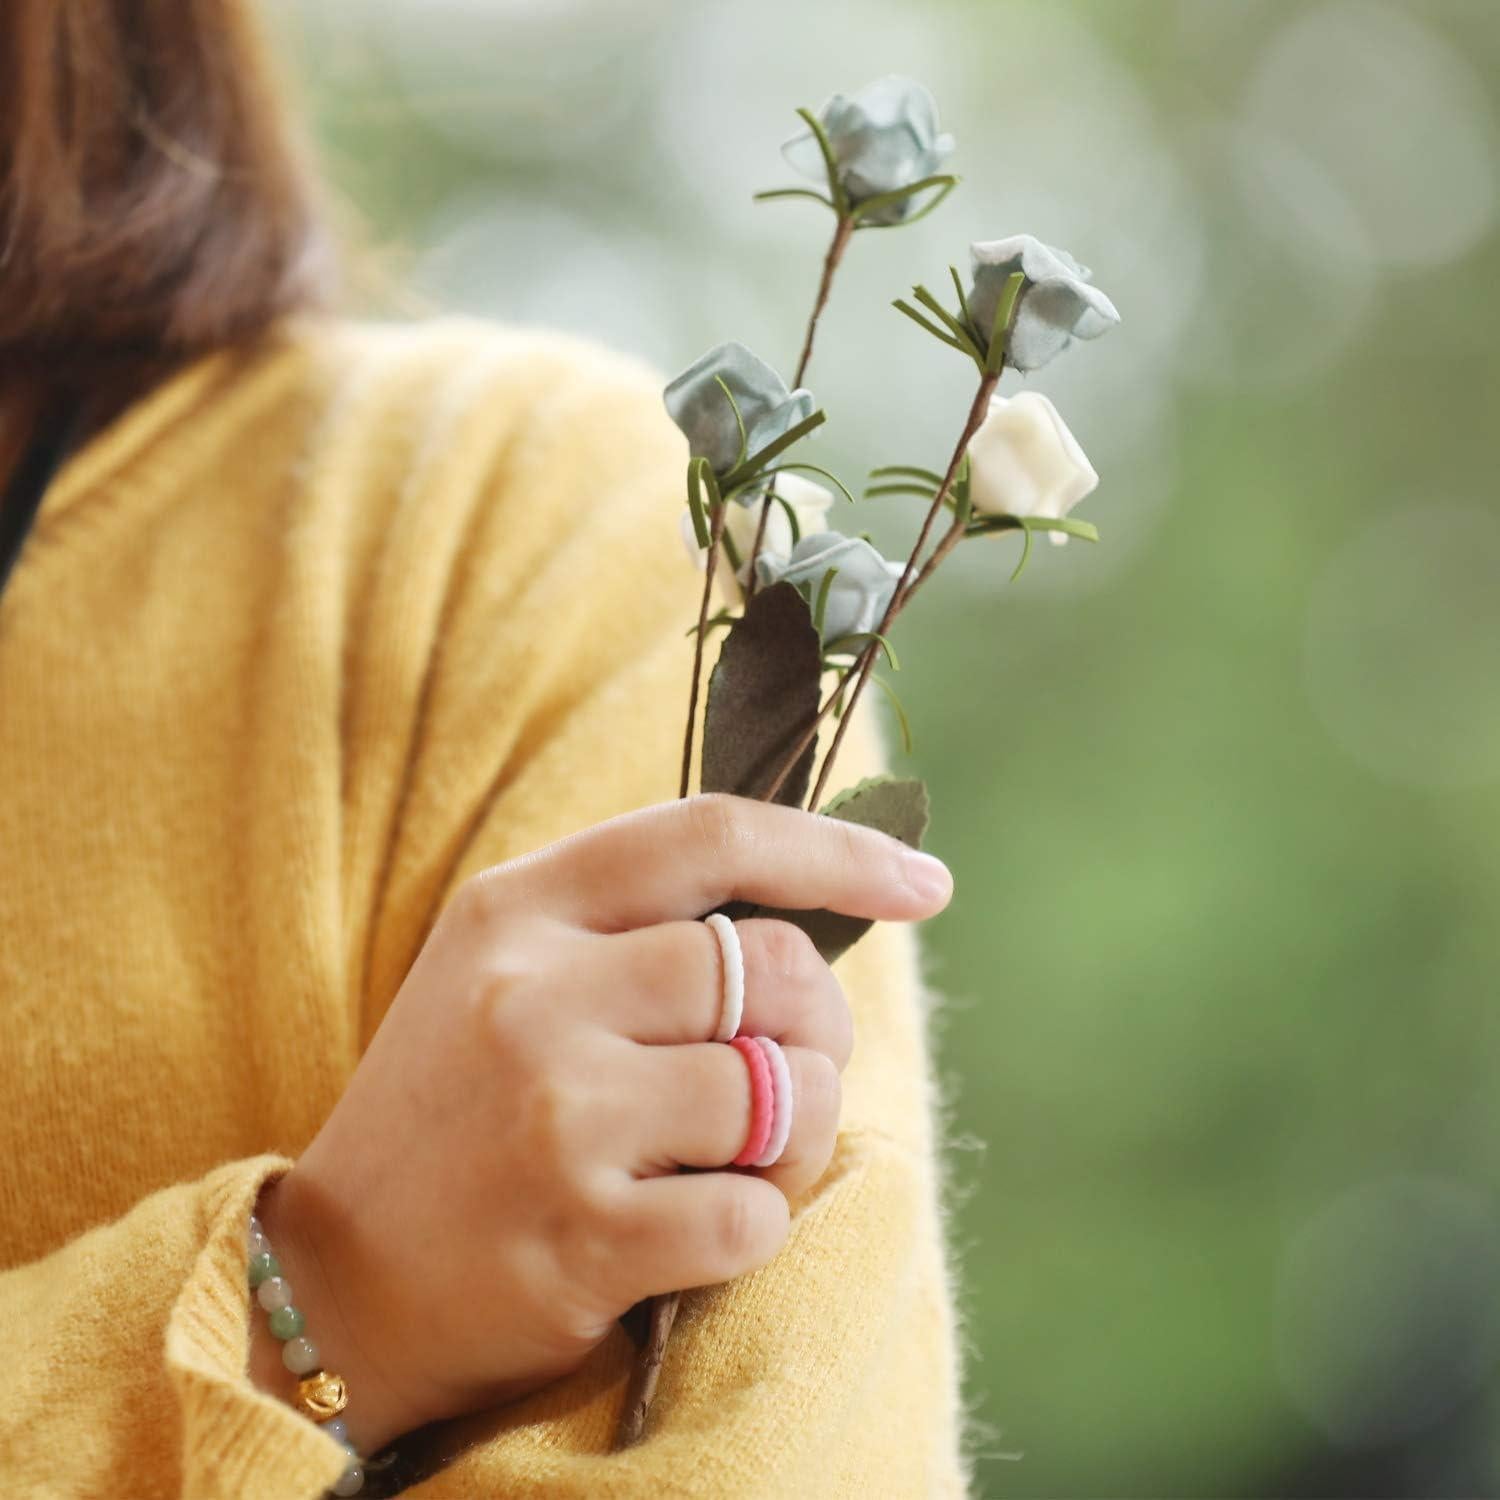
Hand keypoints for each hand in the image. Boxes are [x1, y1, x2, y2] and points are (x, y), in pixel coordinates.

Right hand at [253, 794, 952, 1455]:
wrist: (333, 1283)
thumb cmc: (454, 1110)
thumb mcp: (506, 973)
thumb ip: (632, 924)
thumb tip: (811, 909)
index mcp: (517, 910)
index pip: (709, 835)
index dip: (835, 849)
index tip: (923, 881)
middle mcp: (533, 997)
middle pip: (772, 968)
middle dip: (819, 1023)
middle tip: (793, 1065)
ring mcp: (557, 1118)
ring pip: (785, 1093)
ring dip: (798, 1132)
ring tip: (738, 1156)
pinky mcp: (584, 1238)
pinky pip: (755, 1216)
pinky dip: (753, 1226)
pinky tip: (687, 1232)